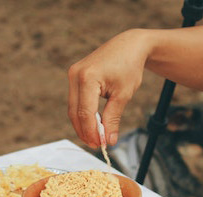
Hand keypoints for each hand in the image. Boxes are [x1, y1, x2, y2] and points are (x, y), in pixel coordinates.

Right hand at [67, 29, 149, 147]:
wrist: (129, 45)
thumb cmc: (129, 67)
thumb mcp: (123, 95)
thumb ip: (113, 118)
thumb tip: (109, 141)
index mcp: (88, 77)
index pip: (86, 112)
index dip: (92, 131)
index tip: (100, 144)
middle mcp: (75, 75)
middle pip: (75, 112)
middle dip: (85, 131)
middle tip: (96, 145)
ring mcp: (72, 75)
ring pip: (73, 109)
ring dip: (82, 125)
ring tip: (94, 137)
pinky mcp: (74, 77)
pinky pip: (75, 101)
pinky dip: (82, 115)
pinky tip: (91, 124)